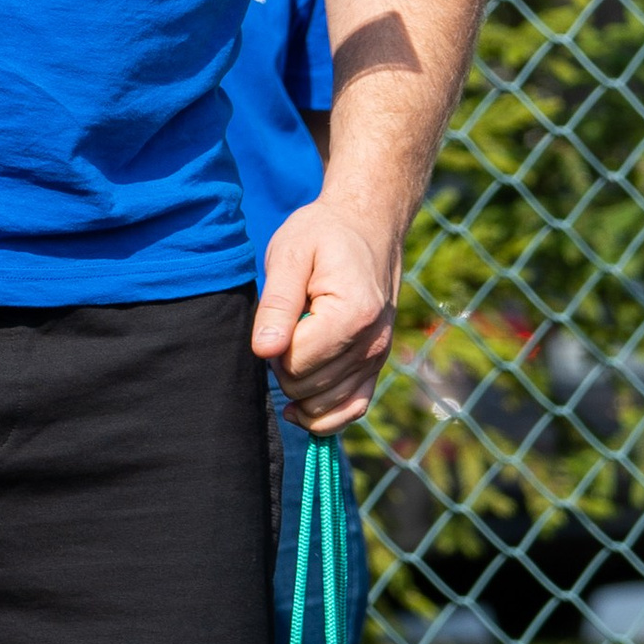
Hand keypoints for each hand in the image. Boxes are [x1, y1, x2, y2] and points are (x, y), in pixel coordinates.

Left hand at [252, 200, 399, 433]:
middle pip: (307, 388)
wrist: (367, 226)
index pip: (295, 363)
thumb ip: (277, 305)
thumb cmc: (322, 235)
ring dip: (299, 390)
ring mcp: (379, 358)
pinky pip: (352, 410)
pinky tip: (299, 407)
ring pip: (325, 406)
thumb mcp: (290, 254)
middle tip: (284, 328)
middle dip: (283, 367)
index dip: (272, 348)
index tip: (276, 319)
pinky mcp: (376, 366)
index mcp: (352, 314)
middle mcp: (373, 343)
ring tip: (294, 349)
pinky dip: (324, 417)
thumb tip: (265, 351)